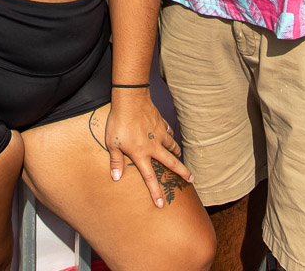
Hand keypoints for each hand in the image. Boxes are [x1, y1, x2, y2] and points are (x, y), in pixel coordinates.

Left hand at [105, 91, 192, 207]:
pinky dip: (170, 136)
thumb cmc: (118, 122)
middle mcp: (153, 147)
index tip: (161, 204)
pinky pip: (168, 132)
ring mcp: (159, 134)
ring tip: (180, 158)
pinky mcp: (160, 123)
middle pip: (171, 163)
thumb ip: (116, 161)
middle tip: (192, 180)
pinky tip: (169, 137)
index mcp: (141, 154)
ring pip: (172, 146)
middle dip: (183, 173)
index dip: (155, 192)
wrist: (130, 100)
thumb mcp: (112, 144)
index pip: (150, 178)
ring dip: (177, 153)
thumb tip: (115, 178)